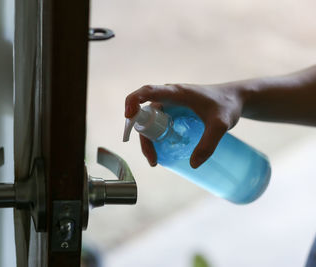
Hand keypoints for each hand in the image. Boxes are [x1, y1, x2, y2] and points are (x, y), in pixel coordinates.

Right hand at [125, 83, 244, 167]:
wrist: (234, 99)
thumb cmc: (227, 106)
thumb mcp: (221, 125)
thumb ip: (209, 144)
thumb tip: (193, 165)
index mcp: (176, 93)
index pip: (148, 92)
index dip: (134, 101)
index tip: (128, 116)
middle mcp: (168, 97)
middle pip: (144, 114)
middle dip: (143, 137)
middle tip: (153, 159)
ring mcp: (169, 105)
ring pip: (149, 122)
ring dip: (148, 140)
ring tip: (156, 160)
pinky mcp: (173, 112)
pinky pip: (157, 124)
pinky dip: (155, 138)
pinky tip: (161, 153)